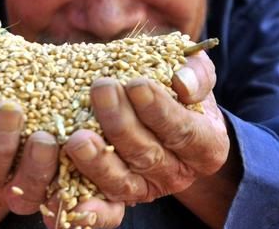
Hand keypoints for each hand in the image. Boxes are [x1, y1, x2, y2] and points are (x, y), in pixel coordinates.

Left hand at [63, 51, 238, 227]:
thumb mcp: (197, 75)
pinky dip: (88, 205)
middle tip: (101, 89)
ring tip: (78, 137)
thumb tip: (183, 82)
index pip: (183, 130)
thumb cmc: (179, 89)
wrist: (162, 114)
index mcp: (207, 146)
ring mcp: (148, 188)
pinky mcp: (121, 197)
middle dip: (121, 123)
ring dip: (98, 160)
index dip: (160, 110)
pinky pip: (103, 203)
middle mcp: (179, 173)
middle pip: (148, 153)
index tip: (136, 84)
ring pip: (122, 180)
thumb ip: (198, 73)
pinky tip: (71, 199)